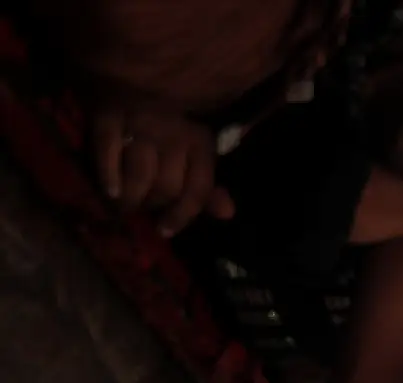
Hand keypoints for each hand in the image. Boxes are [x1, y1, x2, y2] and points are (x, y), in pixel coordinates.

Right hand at [89, 101, 235, 235]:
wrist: (125, 64)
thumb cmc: (164, 112)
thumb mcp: (193, 144)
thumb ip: (207, 182)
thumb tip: (227, 214)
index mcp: (200, 139)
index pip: (198, 189)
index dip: (182, 215)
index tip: (165, 230)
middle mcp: (174, 133)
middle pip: (166, 188)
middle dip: (152, 206)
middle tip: (140, 207)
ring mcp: (140, 123)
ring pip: (139, 178)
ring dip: (129, 200)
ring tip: (122, 204)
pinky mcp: (106, 114)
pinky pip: (107, 156)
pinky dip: (107, 178)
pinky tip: (109, 190)